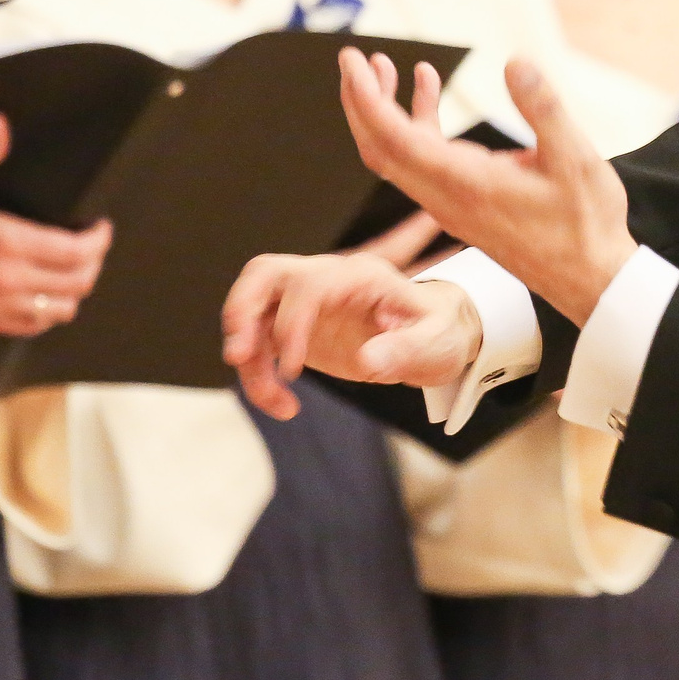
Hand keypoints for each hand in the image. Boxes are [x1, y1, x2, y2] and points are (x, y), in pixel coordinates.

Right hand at [0, 115, 112, 335]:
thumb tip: (2, 122)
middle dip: (95, 262)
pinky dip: (49, 314)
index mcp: (5, 241)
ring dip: (76, 290)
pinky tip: (48, 297)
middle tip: (93, 244)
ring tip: (74, 268)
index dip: (99, 240)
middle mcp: (8, 279)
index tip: (101, 226)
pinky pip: (32, 327)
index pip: (76, 250)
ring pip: (61, 309)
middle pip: (78, 282)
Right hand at [221, 250, 482, 418]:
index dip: (291, 323)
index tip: (294, 370)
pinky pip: (260, 344)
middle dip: (241, 311)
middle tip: (238, 356)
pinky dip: (259, 375)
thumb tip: (369, 360)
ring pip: (252, 312)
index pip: (308, 284)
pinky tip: (284, 406)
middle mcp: (326, 280)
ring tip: (276, 402)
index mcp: (359, 276)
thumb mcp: (438, 342)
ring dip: (249, 357)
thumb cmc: (439, 333)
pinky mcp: (295, 328)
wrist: (434, 337)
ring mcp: (306, 303)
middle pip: (263, 273)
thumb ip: (407, 349)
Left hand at [338, 48, 636, 324]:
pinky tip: (430, 90)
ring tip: (387, 66)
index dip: (367, 97)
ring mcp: (451, 204)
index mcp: (466, 184)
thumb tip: (515, 62)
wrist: (589, 280)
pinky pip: (422, 162)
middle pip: (379, 148)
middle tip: (354, 57)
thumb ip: (543, 109)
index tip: (352, 60)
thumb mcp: (577, 160)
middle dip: (361, 100)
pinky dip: (417, 124)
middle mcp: (446, 198)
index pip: (394, 138)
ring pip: (397, 156)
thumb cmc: (586, 225)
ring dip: (385, 111)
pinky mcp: (461, 205)